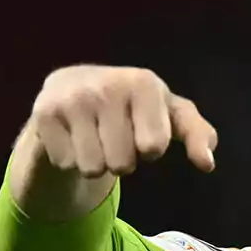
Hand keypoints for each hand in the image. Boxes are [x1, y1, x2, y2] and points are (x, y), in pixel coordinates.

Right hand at [31, 65, 217, 176]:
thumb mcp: (171, 115)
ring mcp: (73, 98)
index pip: (154, 147)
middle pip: (122, 164)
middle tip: (114, 135)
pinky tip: (73, 136)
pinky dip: (71, 159)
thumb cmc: (134, 108)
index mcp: (143, 83)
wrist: (74, 89)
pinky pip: (67, 164)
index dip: (150, 149)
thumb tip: (207, 163)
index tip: (144, 129)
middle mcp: (106, 85)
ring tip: (95, 137)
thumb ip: (198, 135)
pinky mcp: (43, 113)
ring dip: (97, 163)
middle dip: (122, 159)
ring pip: (93, 168)